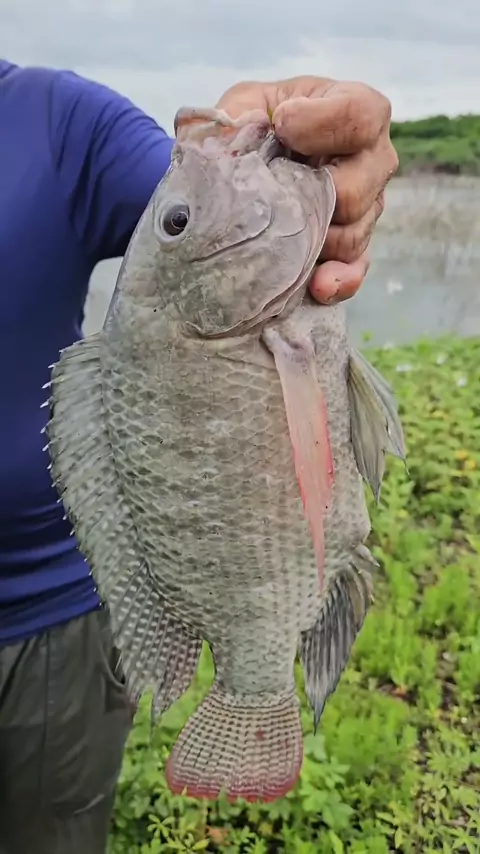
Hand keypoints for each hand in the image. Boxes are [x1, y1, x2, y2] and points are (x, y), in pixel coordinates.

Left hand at [216, 77, 397, 304]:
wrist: (249, 167)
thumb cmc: (255, 127)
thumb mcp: (242, 106)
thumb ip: (240, 112)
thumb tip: (244, 131)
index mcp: (354, 113)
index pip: (362, 115)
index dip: (325, 122)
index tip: (283, 126)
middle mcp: (372, 161)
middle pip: (359, 187)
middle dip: (315, 194)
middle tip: (277, 192)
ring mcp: (366, 208)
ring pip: (353, 234)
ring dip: (314, 240)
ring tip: (277, 236)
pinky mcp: (353, 249)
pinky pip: (355, 270)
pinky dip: (337, 281)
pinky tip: (316, 285)